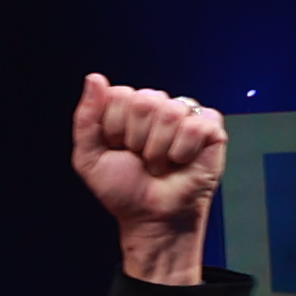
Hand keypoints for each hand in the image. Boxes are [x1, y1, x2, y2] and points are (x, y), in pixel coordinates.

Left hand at [71, 74, 227, 284]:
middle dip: (137, 139)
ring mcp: (185, 114)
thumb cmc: (123, 190)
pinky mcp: (210, 127)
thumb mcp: (89, 158)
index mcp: (127, 108)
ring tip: (160, 163)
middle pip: (145, 100)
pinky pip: (196, 125)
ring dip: (159, 149)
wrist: (151, 217)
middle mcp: (157, 106)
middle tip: (141, 158)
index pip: (118, 95)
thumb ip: (85, 118)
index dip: (114, 128)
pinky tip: (181, 161)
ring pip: (170, 113)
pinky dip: (183, 151)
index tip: (117, 149)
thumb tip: (94, 78)